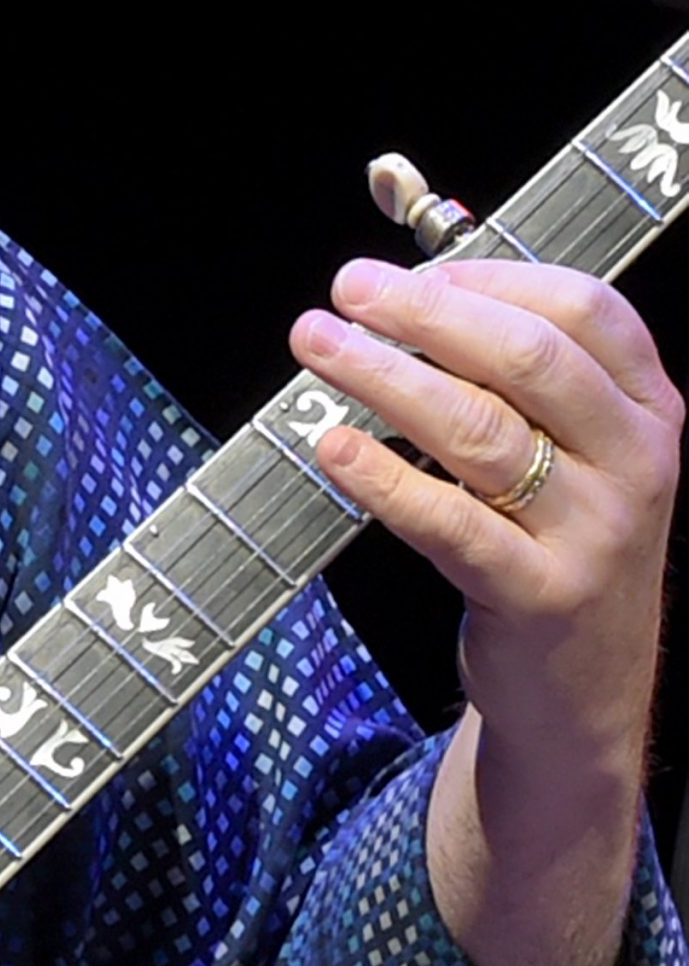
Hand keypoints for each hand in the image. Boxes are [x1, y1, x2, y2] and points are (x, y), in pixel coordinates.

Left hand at [291, 257, 681, 965]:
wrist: (583, 694)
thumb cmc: (556, 547)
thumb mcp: (573, 457)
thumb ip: (517, 378)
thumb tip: (412, 288)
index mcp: (649, 410)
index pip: (584, 310)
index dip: (488, 279)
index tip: (404, 272)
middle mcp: (637, 462)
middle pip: (528, 359)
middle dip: (425, 315)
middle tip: (344, 291)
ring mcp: (594, 533)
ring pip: (481, 432)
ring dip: (385, 378)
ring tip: (316, 347)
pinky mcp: (537, 596)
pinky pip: (450, 524)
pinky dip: (384, 478)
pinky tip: (331, 445)